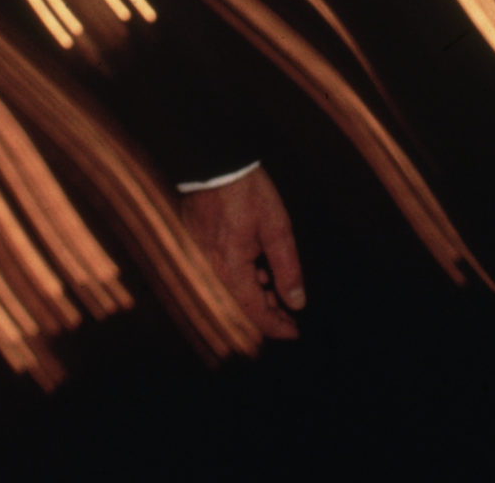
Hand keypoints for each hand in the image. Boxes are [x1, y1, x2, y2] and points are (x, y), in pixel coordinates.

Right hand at [179, 166, 303, 340]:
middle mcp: (211, 267)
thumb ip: (287, 267)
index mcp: (231, 267)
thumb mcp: (277, 227)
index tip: (294, 332)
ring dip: (255, 293)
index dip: (276, 326)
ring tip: (278, 291)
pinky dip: (242, 275)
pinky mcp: (197, 240)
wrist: (214, 160)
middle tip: (291, 315)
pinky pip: (221, 269)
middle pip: (240, 303)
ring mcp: (201, 253)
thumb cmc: (247, 191)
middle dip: (267, 312)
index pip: (254, 311)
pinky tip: (257, 267)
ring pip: (231, 286)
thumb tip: (297, 302)